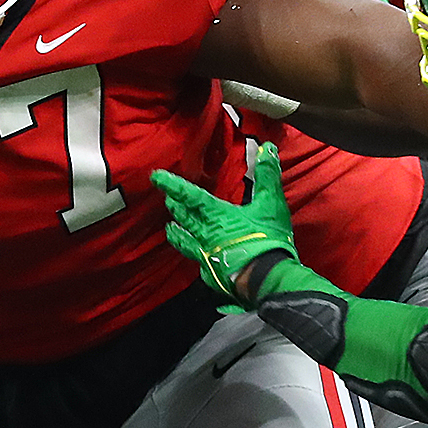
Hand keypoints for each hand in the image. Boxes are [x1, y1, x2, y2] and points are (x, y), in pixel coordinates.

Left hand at [154, 145, 295, 305]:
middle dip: (175, 207)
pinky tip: (198, 260)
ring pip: (185, 242)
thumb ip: (268, 175)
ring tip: (169, 228)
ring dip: (177, 233)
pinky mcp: (212, 275)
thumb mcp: (271, 203)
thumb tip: (267, 148)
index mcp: (217, 216)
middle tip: (167, 200)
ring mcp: (206, 257)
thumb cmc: (269, 240)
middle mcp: (206, 235)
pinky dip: (197, 258)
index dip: (172, 184)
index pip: (189, 195)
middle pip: (185, 218)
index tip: (155, 177)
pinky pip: (200, 264)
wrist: (269, 279)